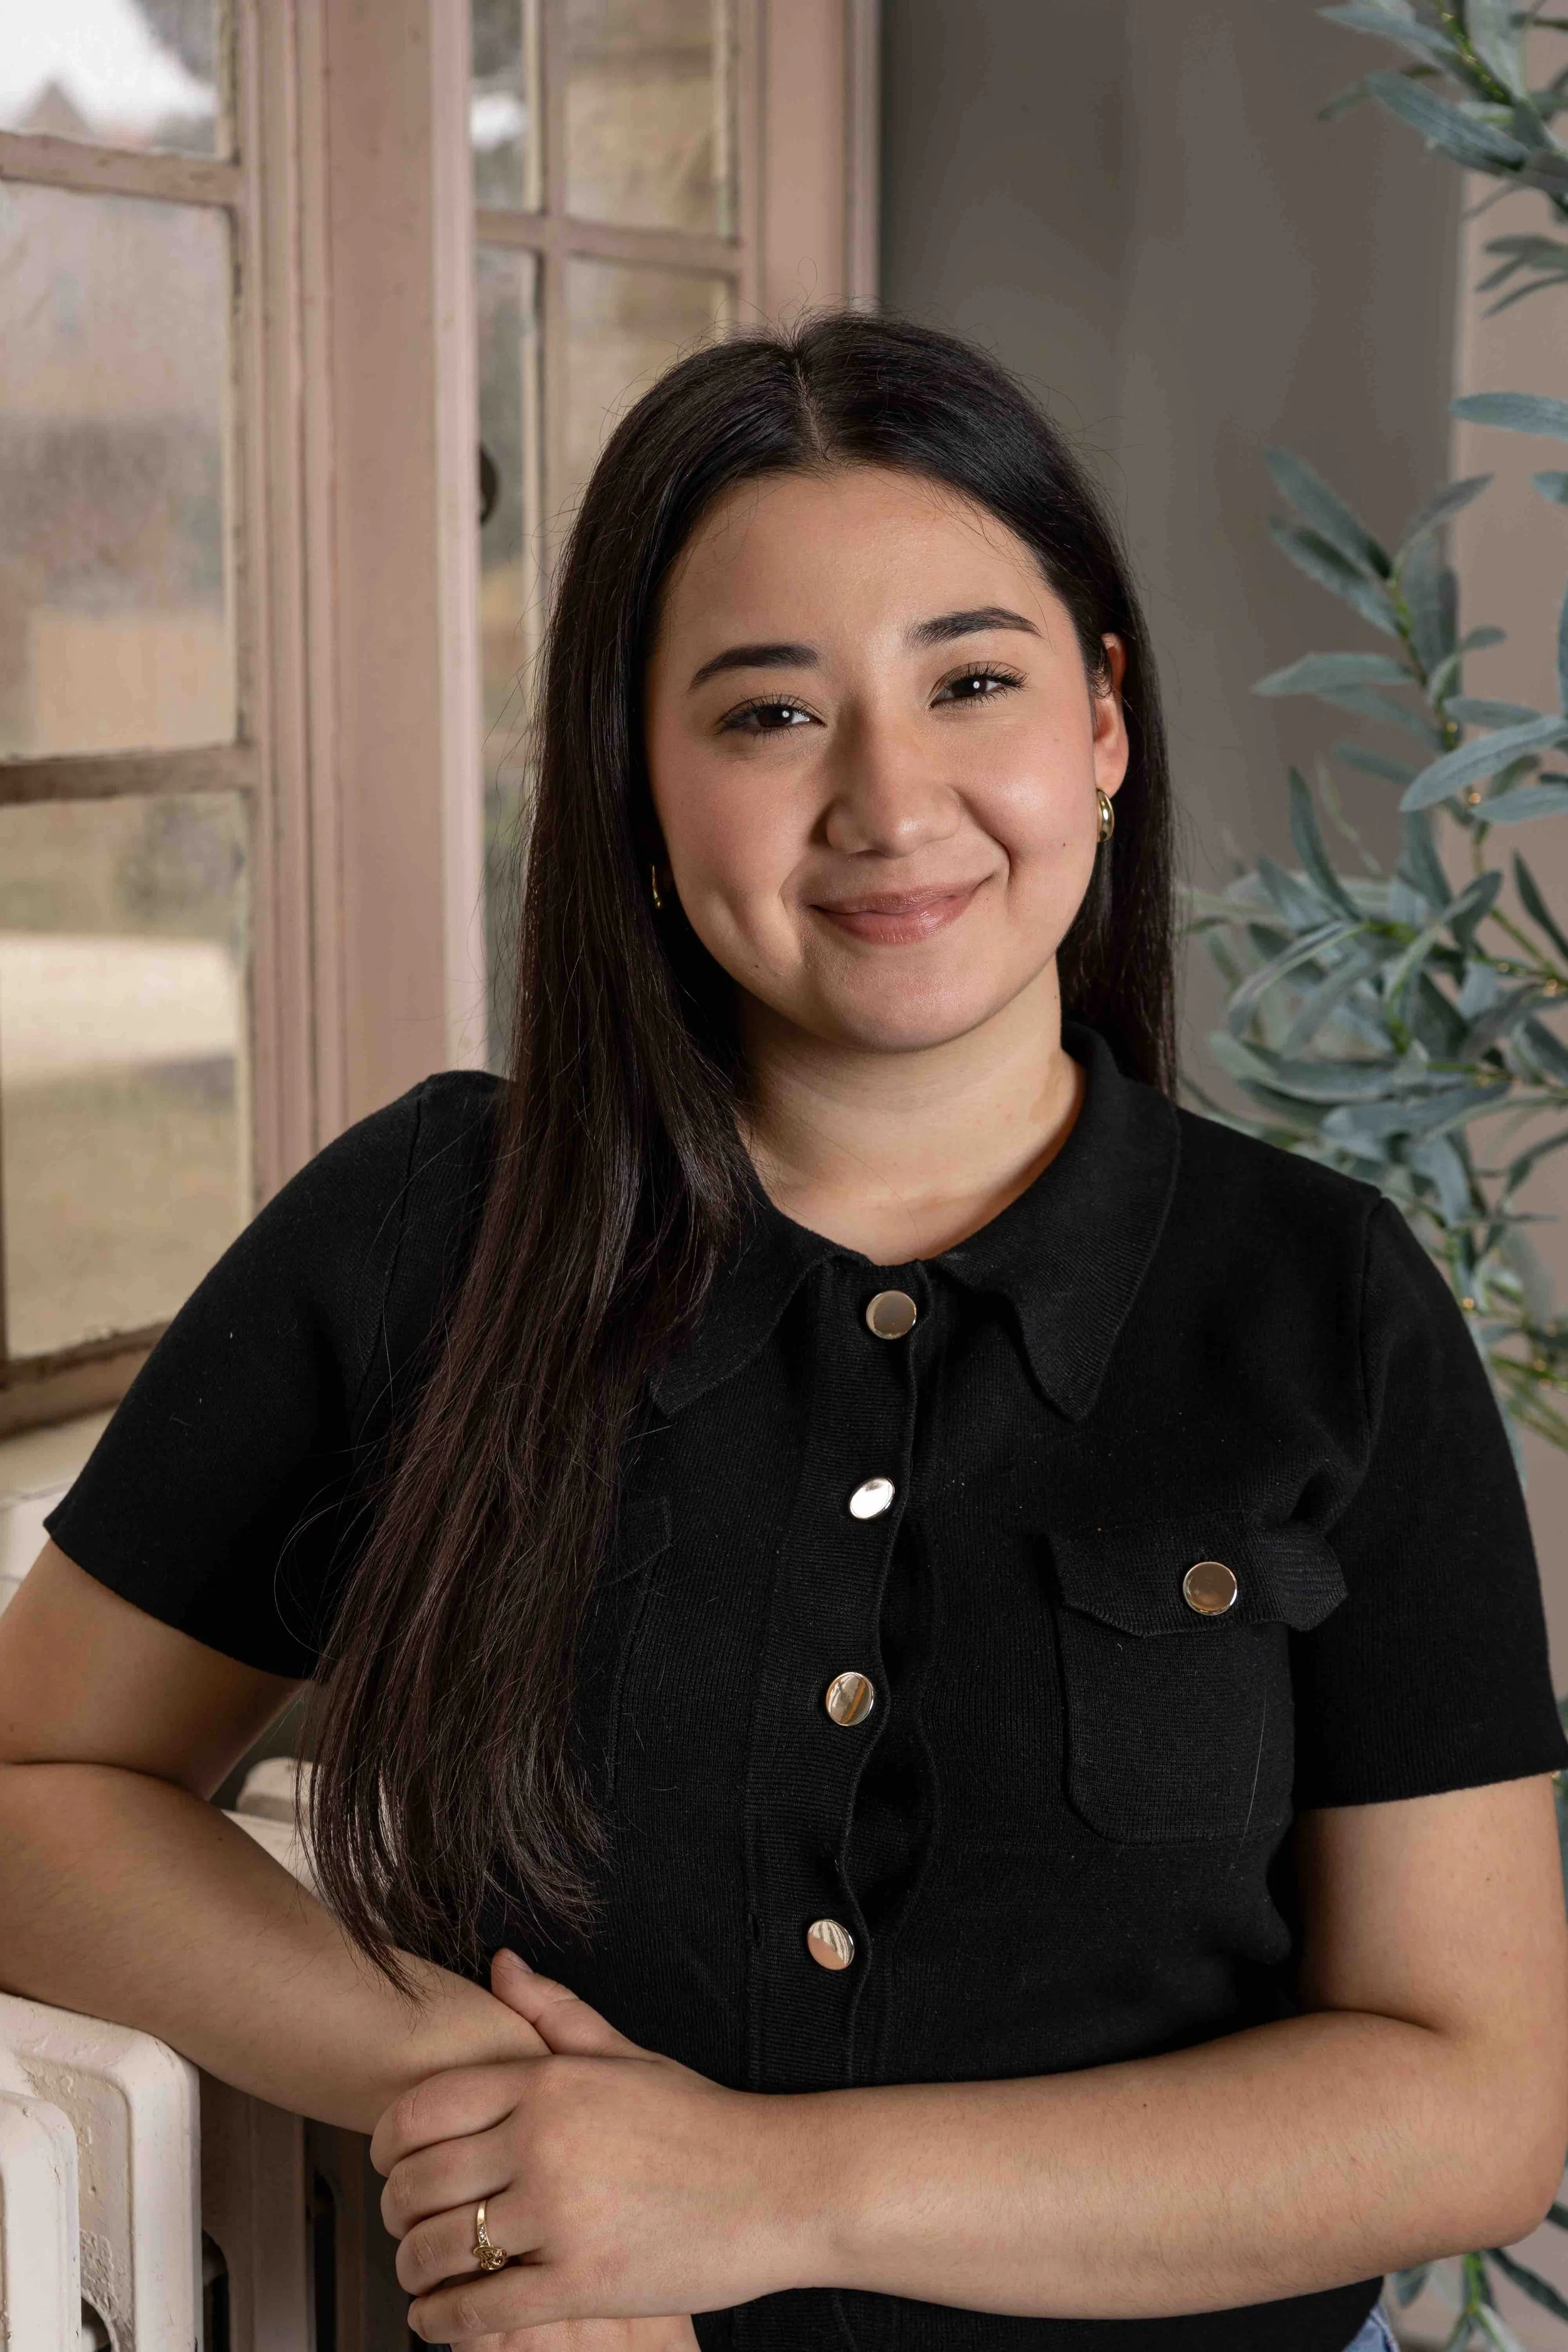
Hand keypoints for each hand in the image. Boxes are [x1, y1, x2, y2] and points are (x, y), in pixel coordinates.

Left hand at [371, 1951, 816, 2341]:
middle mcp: (546, 2141)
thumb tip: (499, 1966)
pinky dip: (443, 2322)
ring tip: (421, 2272)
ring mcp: (562, 2213)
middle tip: (403, 2224)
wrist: (781, 2184)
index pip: (422, 2110)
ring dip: (414, 2268)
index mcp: (550, 2082)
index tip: (388, 2165)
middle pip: (419, 2182)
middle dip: (395, 2211)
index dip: (386, 2145)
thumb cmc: (703, 2122)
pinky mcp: (582, 2280)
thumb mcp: (626, 2055)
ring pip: (440, 2248)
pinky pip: (480, 2310)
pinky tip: (440, 2318)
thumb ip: (552, 2015)